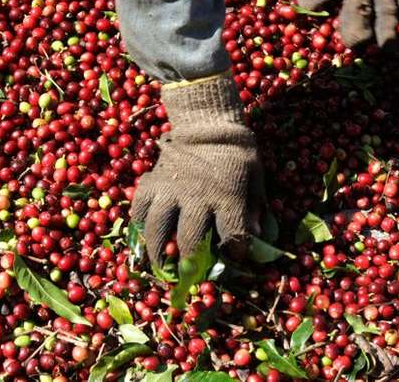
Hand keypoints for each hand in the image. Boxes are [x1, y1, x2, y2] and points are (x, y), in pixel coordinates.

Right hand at [131, 74, 264, 265]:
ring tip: (159, 266)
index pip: (233, 236)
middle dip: (192, 263)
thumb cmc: (237, 152)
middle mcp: (196, 196)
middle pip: (191, 240)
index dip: (235, 253)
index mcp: (227, 196)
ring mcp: (170, 189)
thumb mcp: (256, 178)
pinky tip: (143, 234)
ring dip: (157, 251)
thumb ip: (257, 209)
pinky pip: (139, 208)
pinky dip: (139, 224)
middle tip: (190, 275)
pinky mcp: (152, 182)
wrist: (207, 123)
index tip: (234, 259)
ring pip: (158, 228)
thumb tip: (259, 238)